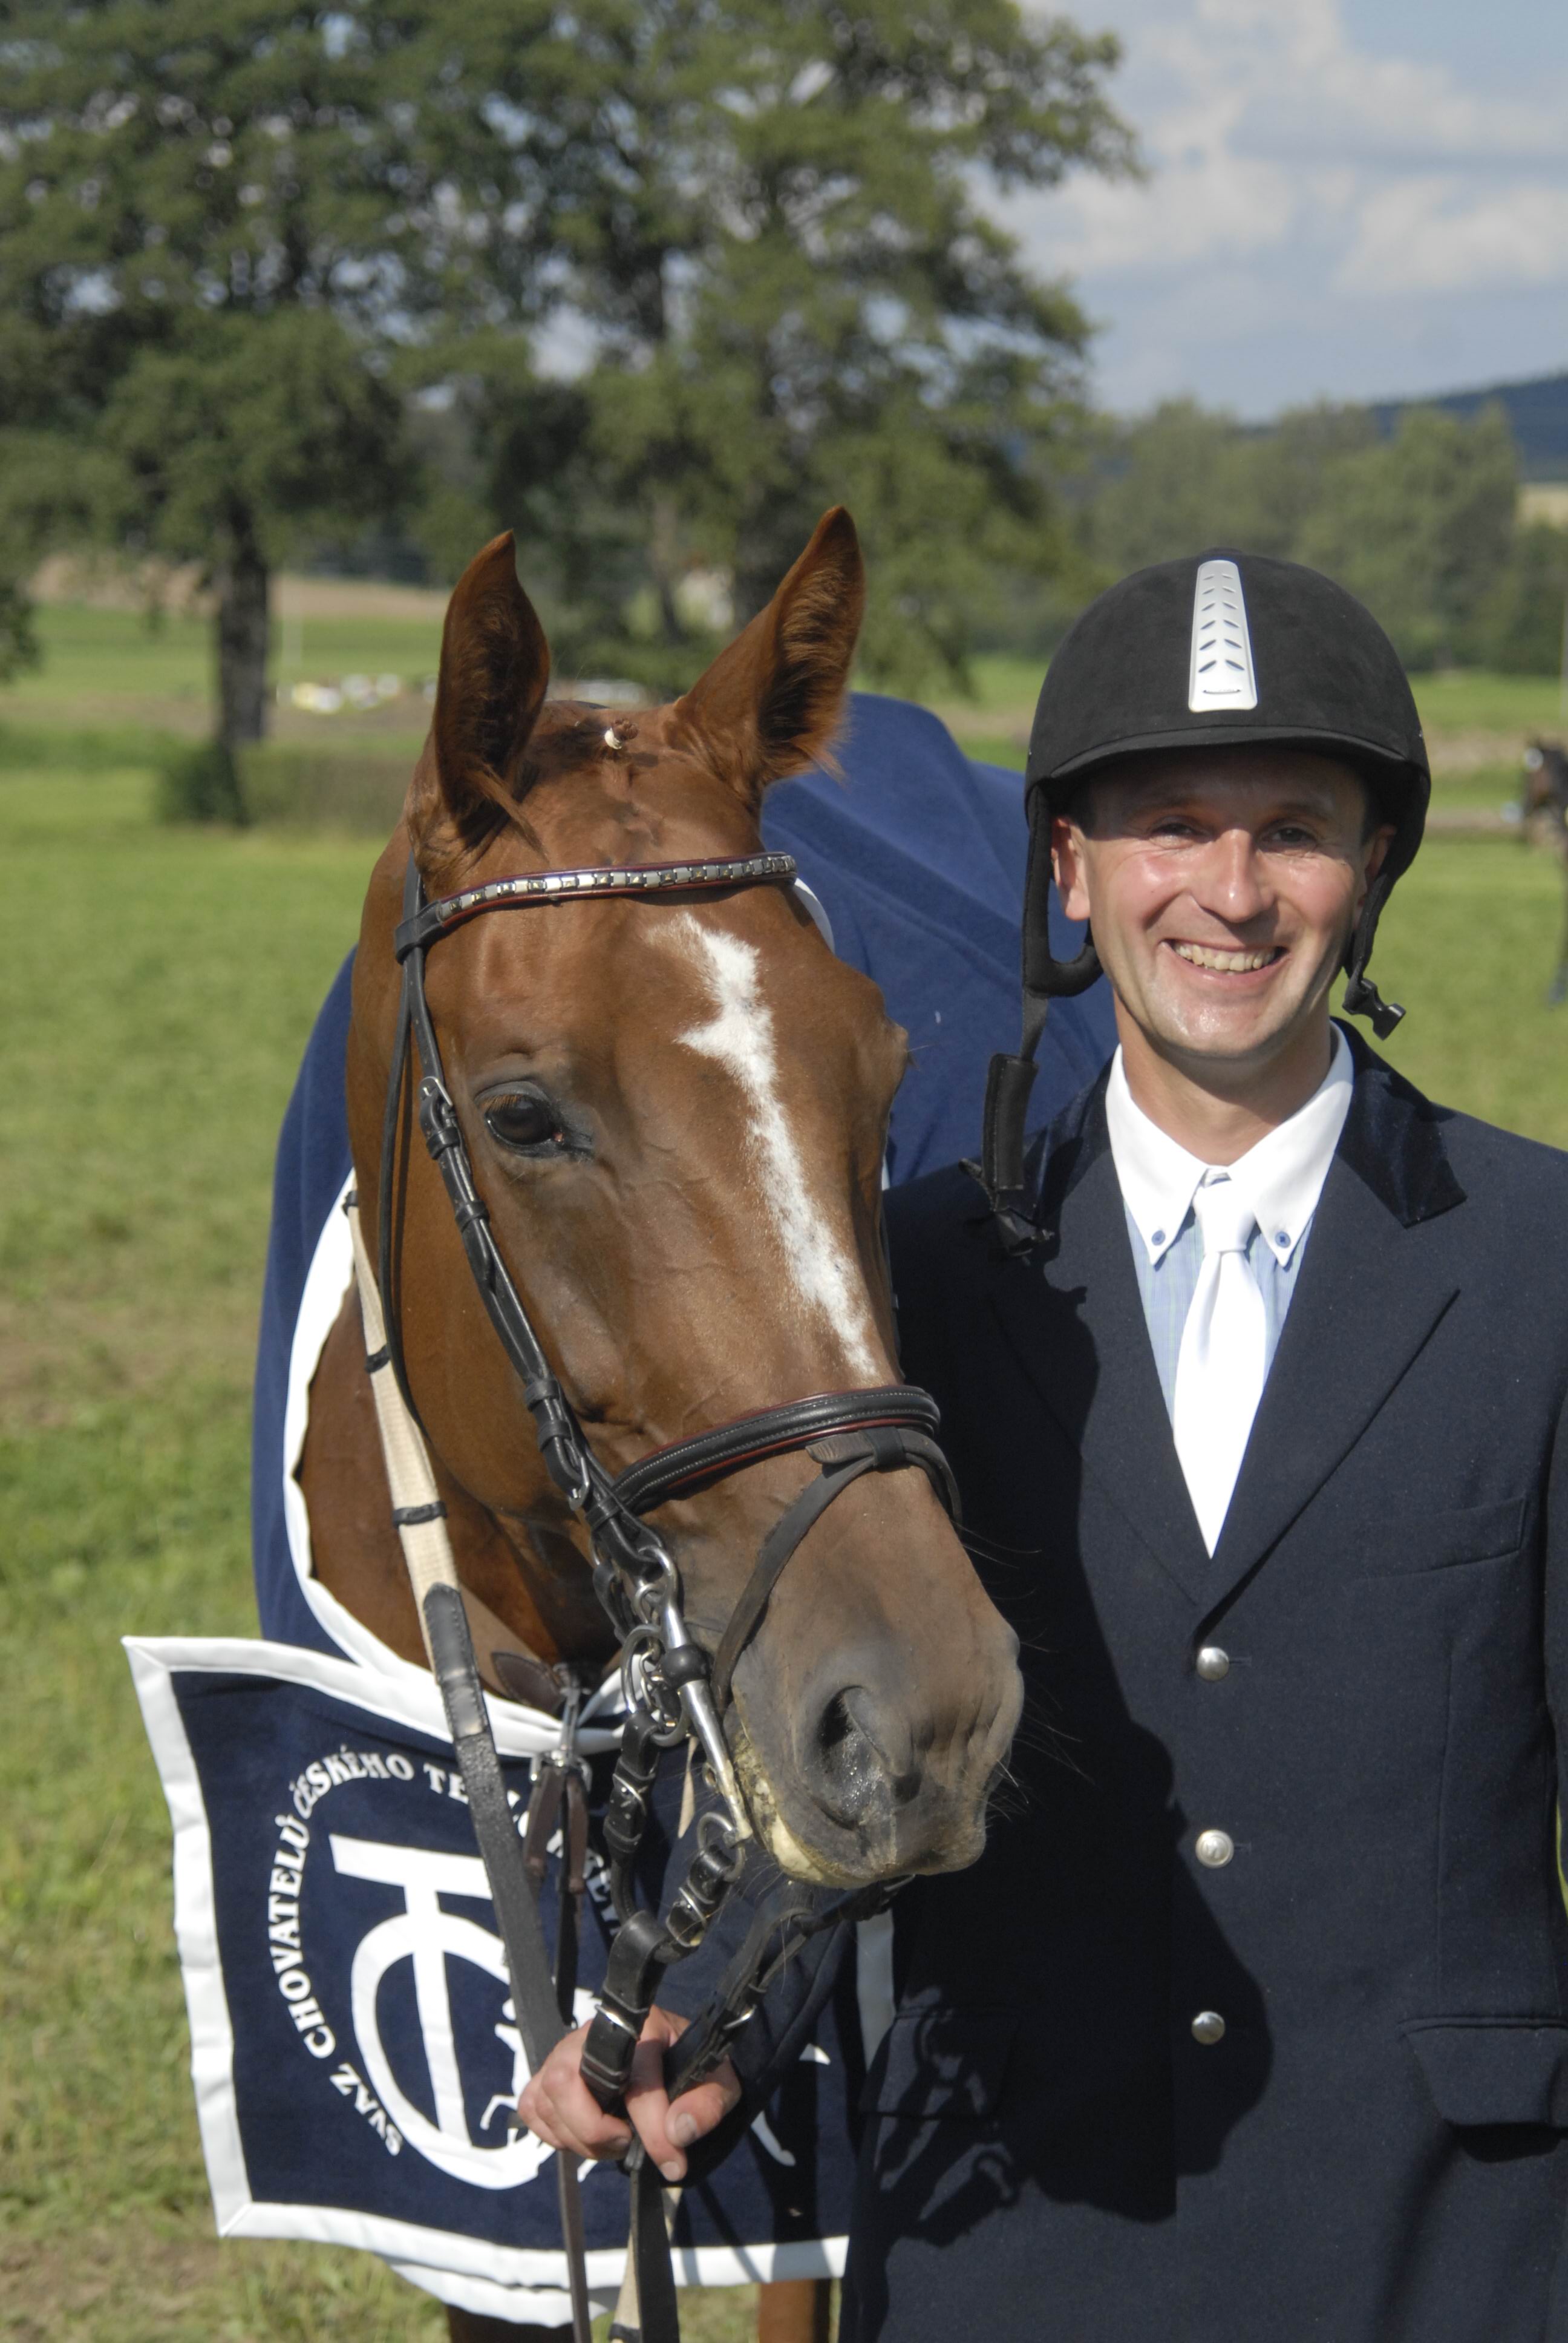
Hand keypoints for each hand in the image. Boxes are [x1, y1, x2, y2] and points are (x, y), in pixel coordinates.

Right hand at [517, 2005, 741, 2182]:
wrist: (675, 2060)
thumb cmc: (694, 2070)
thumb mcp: (718, 2085)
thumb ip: (705, 2106)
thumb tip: (677, 2133)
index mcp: (643, 2027)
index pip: (637, 2081)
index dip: (653, 2129)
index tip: (673, 2162)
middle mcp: (595, 2033)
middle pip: (565, 2079)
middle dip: (593, 2128)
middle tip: (625, 2143)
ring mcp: (566, 2051)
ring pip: (546, 2096)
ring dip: (579, 2137)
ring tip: (614, 2142)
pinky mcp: (548, 2073)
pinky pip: (532, 2106)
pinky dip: (553, 2132)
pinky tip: (585, 2137)